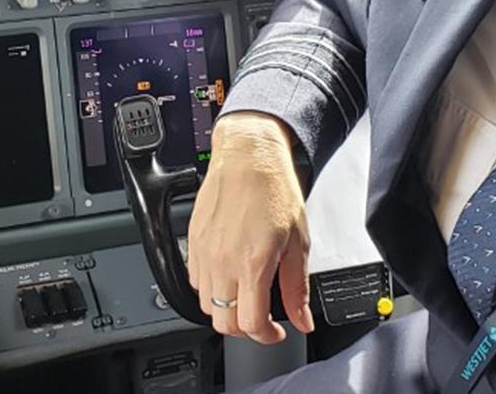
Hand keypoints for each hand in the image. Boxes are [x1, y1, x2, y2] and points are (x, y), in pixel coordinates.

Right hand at [186, 111, 316, 344]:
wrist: (249, 157)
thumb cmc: (274, 190)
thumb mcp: (299, 241)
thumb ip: (297, 287)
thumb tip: (303, 319)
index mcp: (253, 263)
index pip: (251, 324)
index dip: (267, 337)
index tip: (276, 333)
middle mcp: (223, 262)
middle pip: (224, 322)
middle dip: (245, 329)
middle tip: (262, 319)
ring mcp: (204, 253)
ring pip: (206, 306)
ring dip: (226, 310)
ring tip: (245, 296)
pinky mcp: (192, 243)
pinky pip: (195, 282)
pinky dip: (210, 289)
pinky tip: (228, 277)